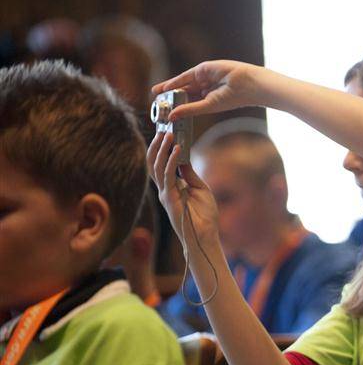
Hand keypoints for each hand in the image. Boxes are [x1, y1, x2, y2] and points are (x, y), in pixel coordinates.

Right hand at [147, 131, 219, 249]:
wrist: (206, 235)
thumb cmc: (205, 215)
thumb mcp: (199, 188)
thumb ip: (189, 173)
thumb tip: (183, 156)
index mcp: (172, 185)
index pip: (162, 163)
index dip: (161, 148)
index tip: (166, 132)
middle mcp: (165, 188)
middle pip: (154, 162)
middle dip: (157, 145)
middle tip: (163, 129)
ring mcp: (165, 193)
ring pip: (157, 166)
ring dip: (163, 149)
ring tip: (168, 134)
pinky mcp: (169, 198)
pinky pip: (168, 176)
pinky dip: (172, 161)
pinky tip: (177, 150)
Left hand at [151, 60, 267, 120]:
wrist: (246, 84)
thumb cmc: (233, 98)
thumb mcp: (208, 106)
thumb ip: (190, 109)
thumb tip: (172, 115)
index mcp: (208, 98)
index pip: (189, 102)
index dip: (177, 106)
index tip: (164, 113)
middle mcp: (205, 88)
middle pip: (183, 92)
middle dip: (170, 97)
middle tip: (156, 102)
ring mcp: (203, 78)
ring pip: (182, 84)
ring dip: (169, 88)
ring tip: (156, 93)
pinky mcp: (203, 69)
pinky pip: (186, 76)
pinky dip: (175, 82)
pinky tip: (165, 87)